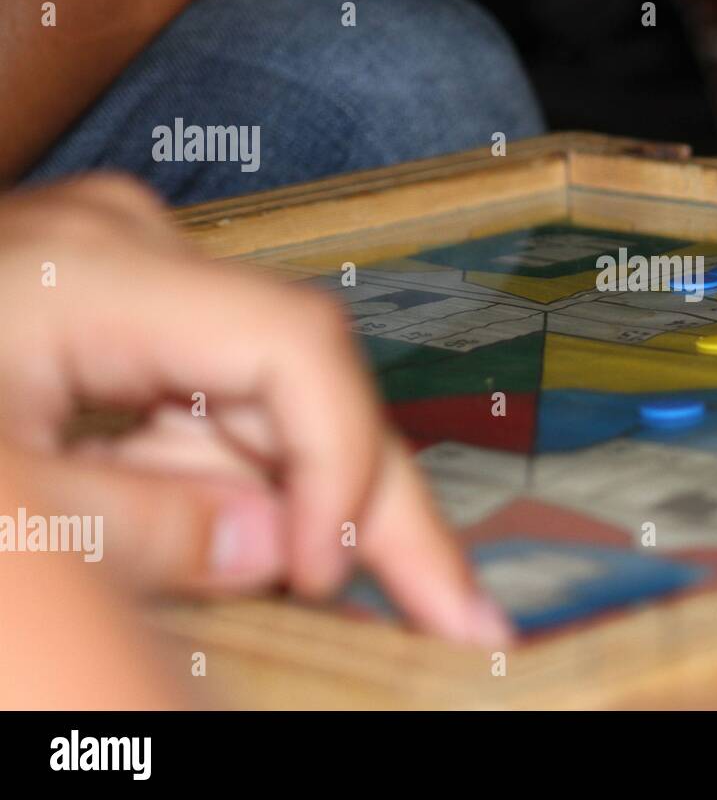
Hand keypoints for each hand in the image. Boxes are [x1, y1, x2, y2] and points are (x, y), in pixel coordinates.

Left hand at [0, 174, 510, 644]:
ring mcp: (139, 286)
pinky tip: (263, 557)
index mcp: (107, 271)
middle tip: (457, 609)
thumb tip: (288, 551)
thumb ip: (138, 525)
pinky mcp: (128, 322)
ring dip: (294, 515)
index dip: (343, 460)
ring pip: (268, 412)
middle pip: (306, 385)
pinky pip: (215, 416)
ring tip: (353, 594)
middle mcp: (144, 258)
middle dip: (375, 507)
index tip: (330, 577)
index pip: (293, 348)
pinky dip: (237, 495)